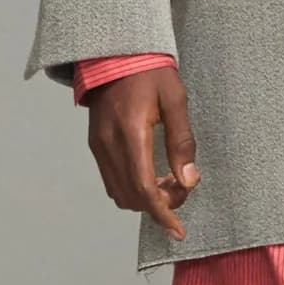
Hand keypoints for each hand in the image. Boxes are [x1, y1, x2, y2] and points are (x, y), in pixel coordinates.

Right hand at [86, 68, 198, 240]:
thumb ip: (182, 142)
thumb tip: (188, 181)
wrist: (116, 53)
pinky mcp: (95, 144)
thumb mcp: (175, 101)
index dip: (162, 214)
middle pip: (131, 196)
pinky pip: (111, 180)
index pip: (143, 188)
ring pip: (118, 193)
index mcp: (131, 132)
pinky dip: (131, 188)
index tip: (178, 230)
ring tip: (167, 181)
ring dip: (144, 198)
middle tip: (181, 189)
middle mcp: (109, 144)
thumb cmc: (151, 72)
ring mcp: (98, 146)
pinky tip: (150, 174)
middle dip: (158, 205)